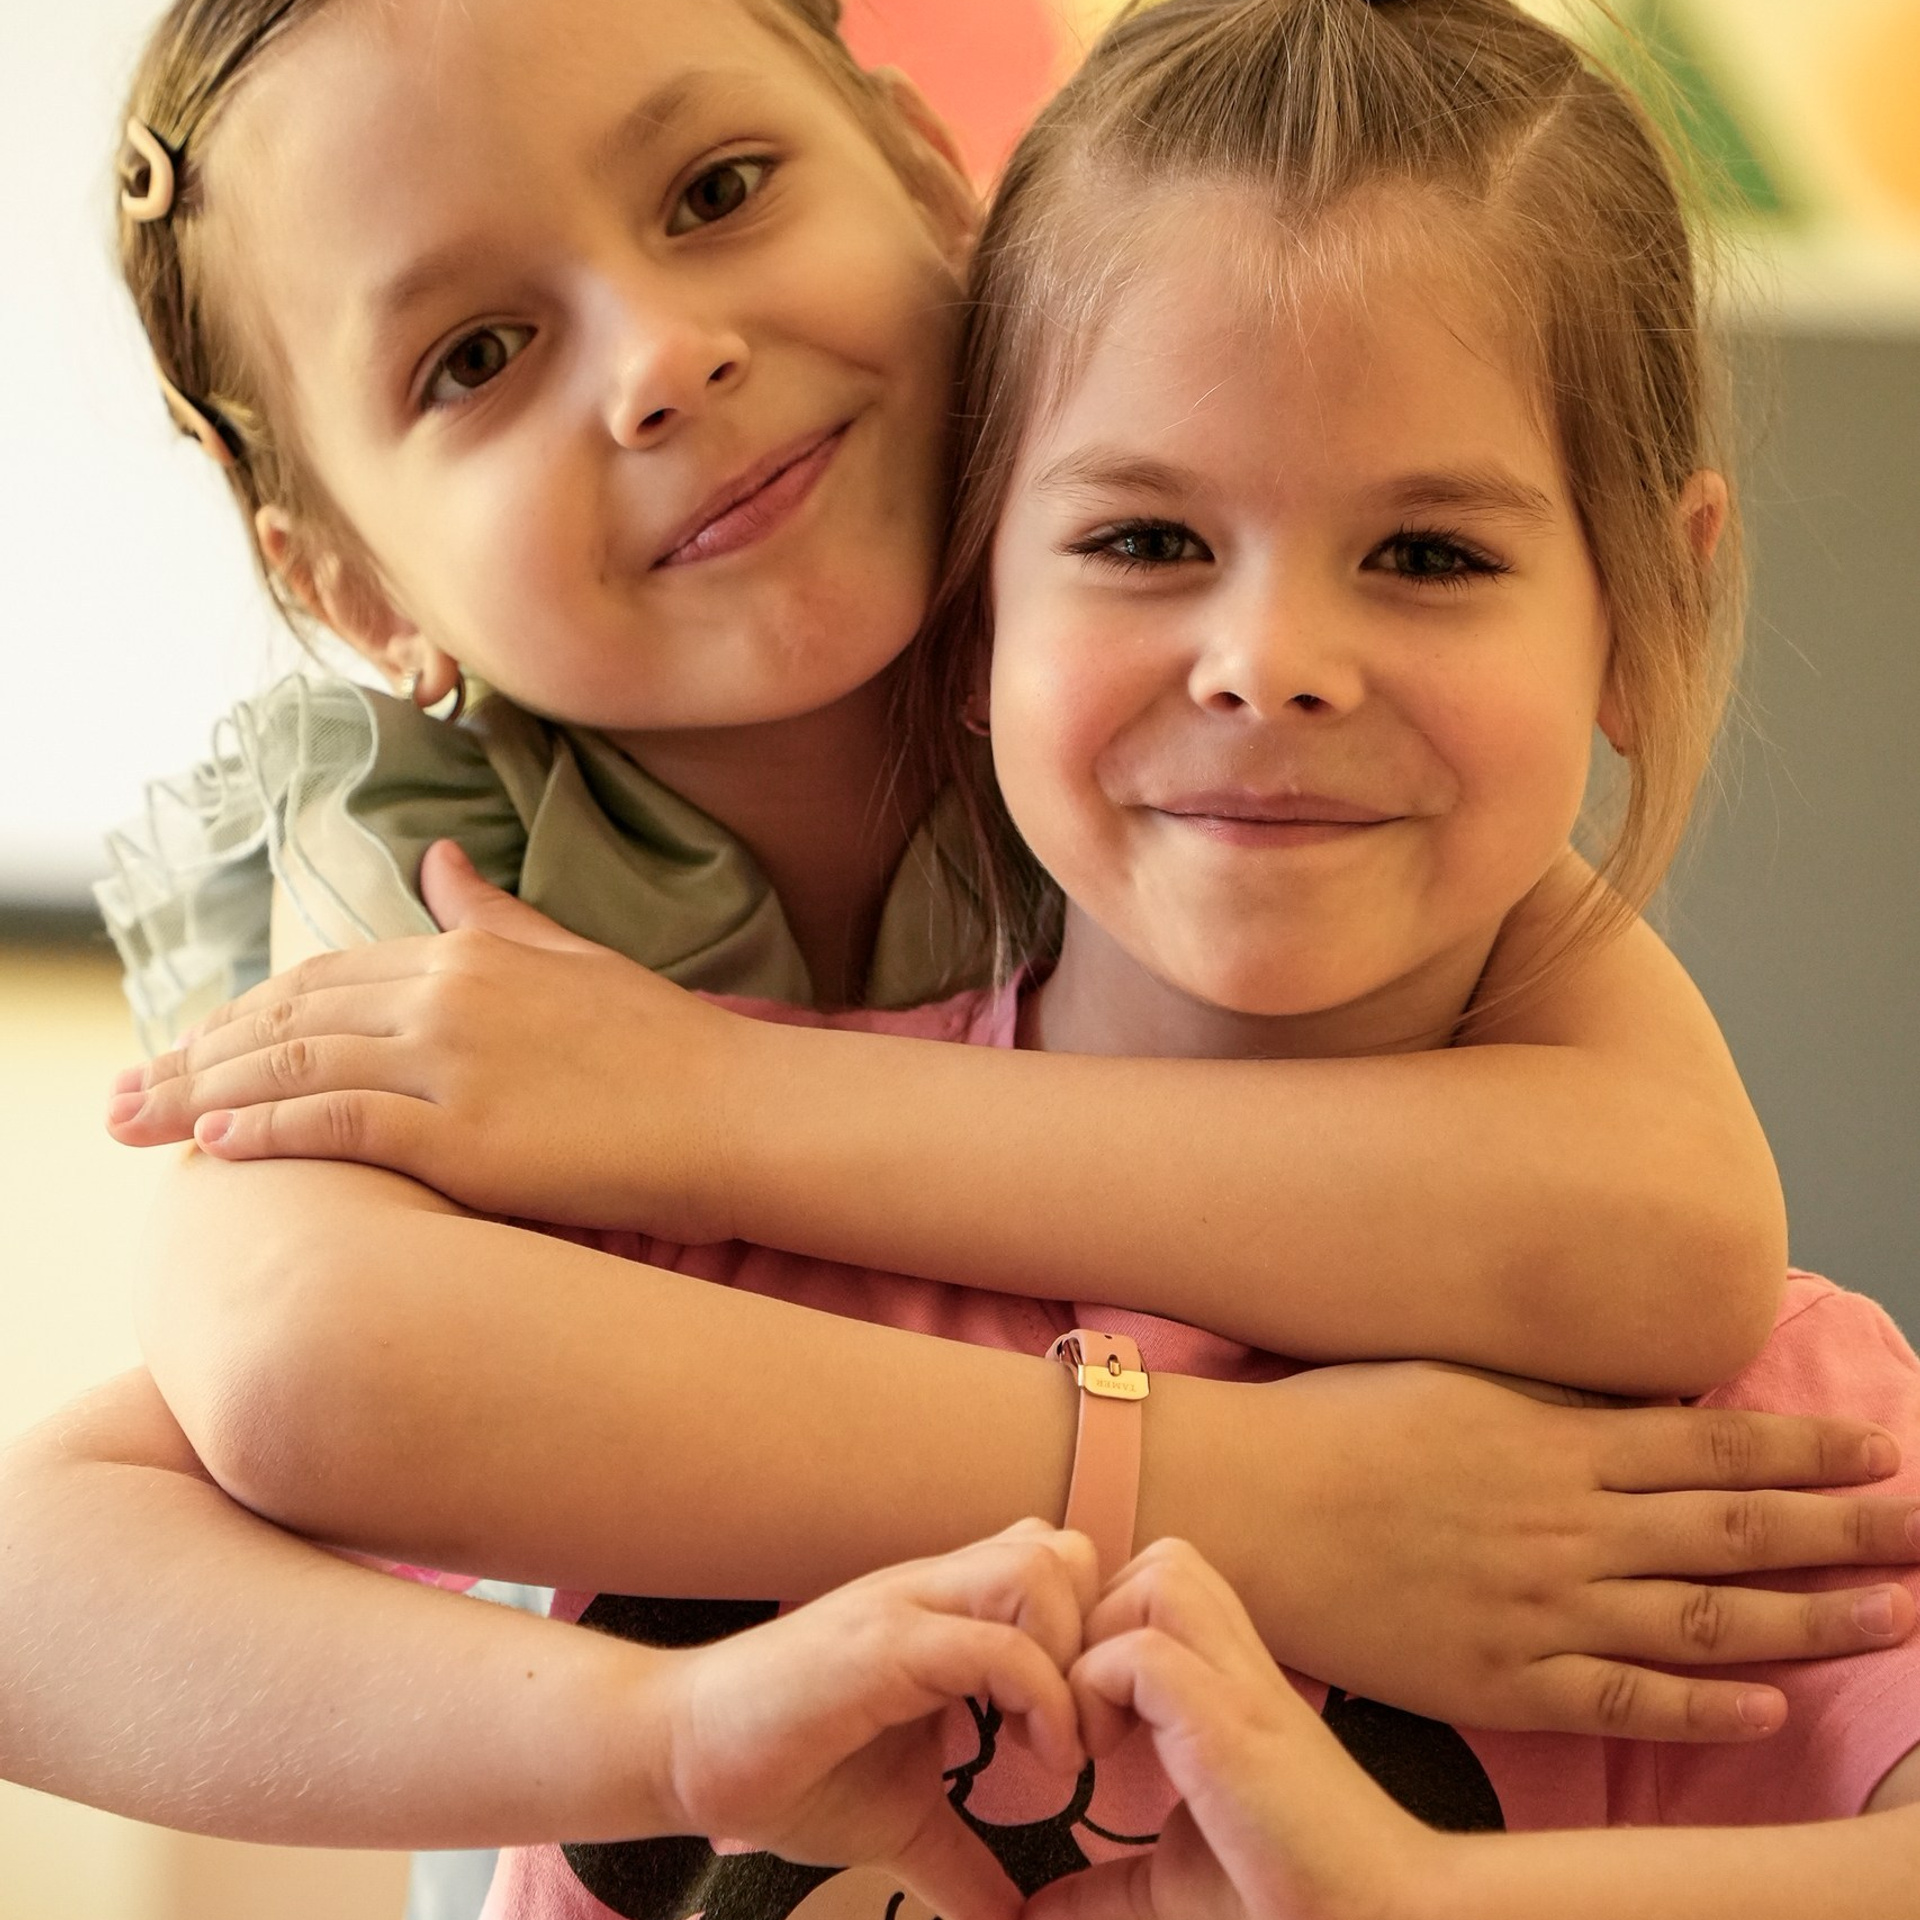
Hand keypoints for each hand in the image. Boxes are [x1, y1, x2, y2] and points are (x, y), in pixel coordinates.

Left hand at [105, 842, 751, 1239]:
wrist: (742, 1111)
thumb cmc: (670, 1048)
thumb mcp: (575, 961)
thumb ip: (494, 915)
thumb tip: (435, 860)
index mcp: (471, 954)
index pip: (324, 977)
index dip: (245, 1012)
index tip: (191, 1044)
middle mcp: (447, 996)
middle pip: (286, 1019)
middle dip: (194, 1053)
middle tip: (121, 1092)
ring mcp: (452, 1064)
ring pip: (295, 1067)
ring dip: (201, 1094)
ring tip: (135, 1122)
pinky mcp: (464, 1135)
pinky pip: (337, 1125)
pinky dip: (267, 1130)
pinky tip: (214, 1144)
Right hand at [654, 1522, 1097, 1919]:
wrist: (682, 1753)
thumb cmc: (786, 1770)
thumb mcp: (902, 1820)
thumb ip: (961, 1859)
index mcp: (946, 1615)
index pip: (1060, 1566)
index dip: (1096, 1639)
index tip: (1093, 1730)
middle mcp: (935, 1591)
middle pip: (1066, 1550)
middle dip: (1100, 1637)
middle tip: (1092, 1730)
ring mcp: (908, 1607)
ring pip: (1041, 1568)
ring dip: (1073, 1658)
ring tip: (1062, 1744)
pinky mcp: (882, 1643)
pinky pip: (993, 1642)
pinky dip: (1037, 1697)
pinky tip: (1032, 1761)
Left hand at [1028, 1539, 1438, 1919]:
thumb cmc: (1288, 1902)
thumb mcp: (1174, 1887)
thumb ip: (1106, 1889)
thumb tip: (1036, 1915)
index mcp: (1229, 1690)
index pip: (1160, 1588)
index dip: (1101, 1629)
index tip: (1073, 1715)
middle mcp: (1241, 1670)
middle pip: (1165, 1559)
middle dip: (1101, 1616)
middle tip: (1075, 1707)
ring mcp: (1242, 1688)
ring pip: (1160, 1574)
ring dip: (1100, 1638)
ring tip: (1090, 1730)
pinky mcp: (1233, 1724)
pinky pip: (1143, 1650)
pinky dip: (1097, 1690)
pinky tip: (1098, 1762)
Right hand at [1200, 1362, 1919, 1741]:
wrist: (1244, 1504)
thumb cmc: (1334, 1425)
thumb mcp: (1453, 1379)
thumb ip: (1554, 1400)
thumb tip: (1644, 1409)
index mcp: (1555, 1443)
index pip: (1713, 1450)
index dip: (1804, 1453)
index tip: (1875, 1452)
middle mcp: (1568, 1526)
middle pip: (1735, 1533)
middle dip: (1845, 1532)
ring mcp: (1541, 1610)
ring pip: (1704, 1620)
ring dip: (1809, 1619)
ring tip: (1893, 1615)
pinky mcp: (1501, 1680)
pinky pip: (1623, 1702)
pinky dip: (1704, 1709)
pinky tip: (1771, 1707)